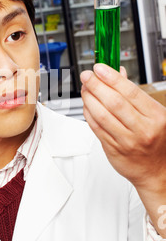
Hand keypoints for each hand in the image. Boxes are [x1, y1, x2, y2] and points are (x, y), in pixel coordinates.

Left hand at [80, 64, 165, 236]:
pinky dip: (88, 114)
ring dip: (89, 99)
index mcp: (156, 117)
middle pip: (114, 102)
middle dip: (97, 86)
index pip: (130, 92)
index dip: (111, 78)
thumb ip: (134, 94)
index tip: (99, 68)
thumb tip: (118, 73)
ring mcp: (127, 141)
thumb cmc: (157, 141)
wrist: (157, 172)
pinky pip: (96, 129)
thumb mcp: (155, 114)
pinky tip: (86, 105)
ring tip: (84, 89)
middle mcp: (142, 130)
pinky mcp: (113, 150)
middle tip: (87, 76)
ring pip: (102, 116)